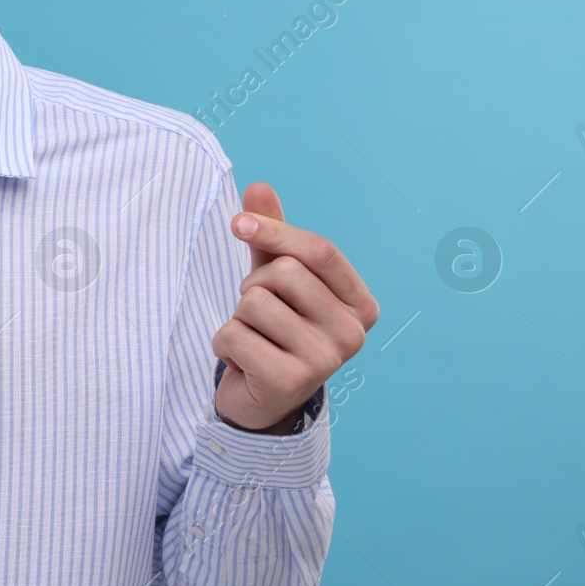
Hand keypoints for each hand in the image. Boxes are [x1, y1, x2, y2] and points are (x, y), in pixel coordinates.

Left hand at [212, 182, 379, 432]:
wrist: (260, 399)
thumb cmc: (273, 330)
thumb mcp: (274, 277)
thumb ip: (271, 234)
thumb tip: (259, 186)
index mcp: (360, 304)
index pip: (320, 250)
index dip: (275, 230)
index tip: (237, 223)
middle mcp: (353, 334)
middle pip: (284, 272)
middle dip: (253, 285)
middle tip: (258, 315)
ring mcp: (325, 361)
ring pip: (254, 302)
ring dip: (237, 317)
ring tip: (253, 339)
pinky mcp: (289, 382)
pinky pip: (233, 335)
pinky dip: (224, 344)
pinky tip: (243, 362)